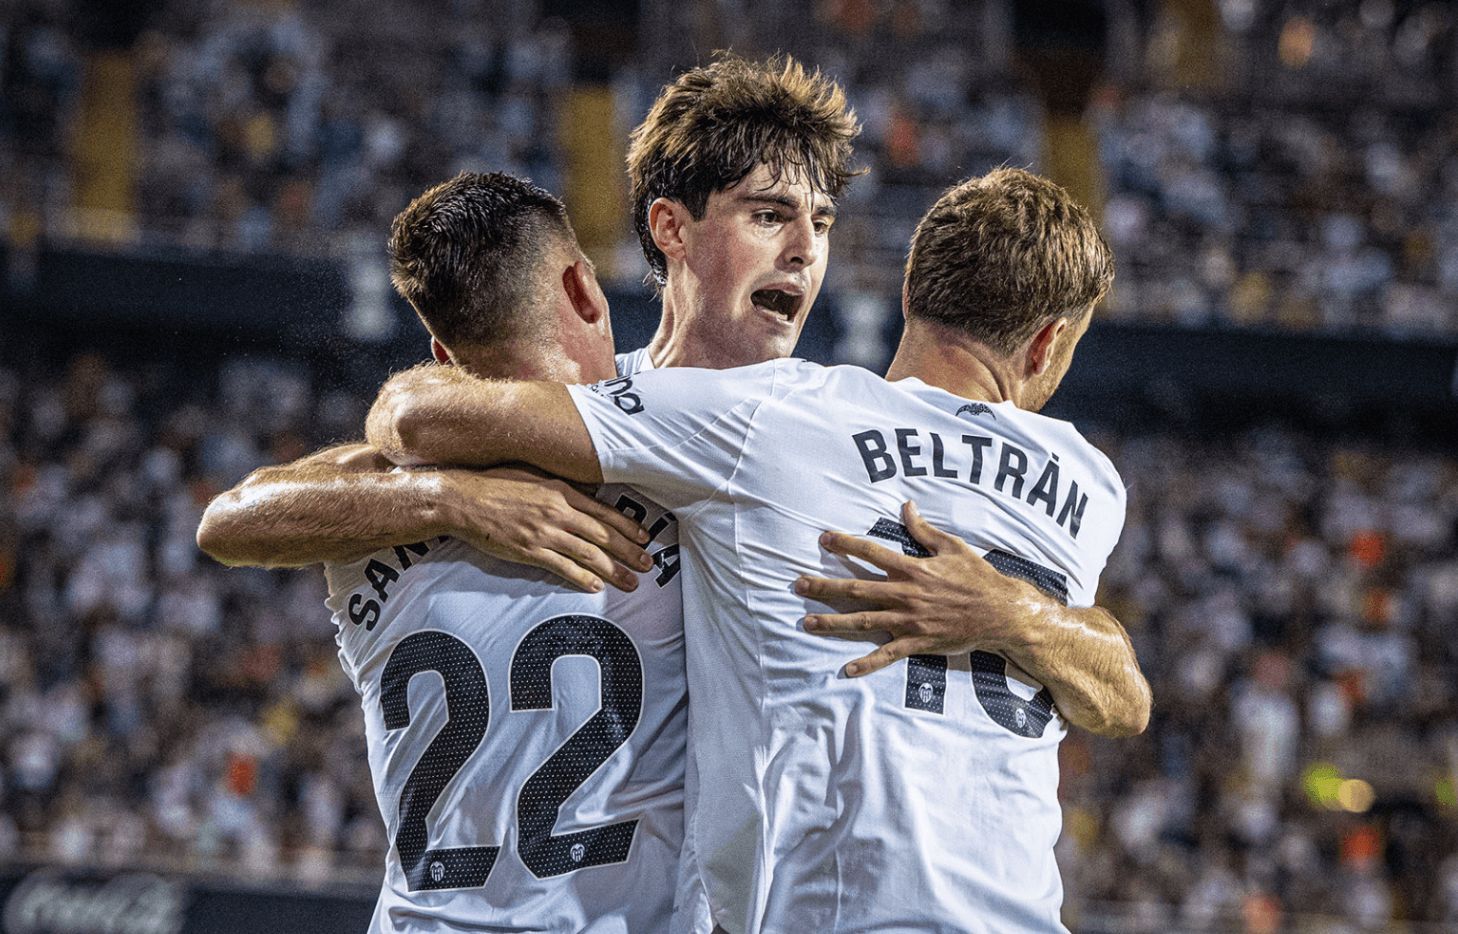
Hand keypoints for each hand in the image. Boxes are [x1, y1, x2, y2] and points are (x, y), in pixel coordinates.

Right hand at [441, 466, 652, 592]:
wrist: (463, 500)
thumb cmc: (495, 484)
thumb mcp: (534, 474)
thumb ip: (561, 486)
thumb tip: (586, 492)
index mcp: (561, 491)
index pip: (604, 512)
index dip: (627, 526)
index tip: (643, 537)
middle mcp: (558, 512)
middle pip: (603, 536)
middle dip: (629, 552)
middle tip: (647, 564)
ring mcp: (545, 533)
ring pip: (589, 555)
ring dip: (614, 571)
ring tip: (631, 582)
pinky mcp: (530, 551)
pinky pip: (563, 568)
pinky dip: (582, 579)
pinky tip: (596, 587)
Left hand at [794, 501, 1034, 675]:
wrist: (1001, 612)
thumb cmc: (978, 577)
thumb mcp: (952, 546)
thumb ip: (924, 529)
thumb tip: (906, 505)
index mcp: (912, 568)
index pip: (871, 552)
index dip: (845, 544)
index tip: (823, 538)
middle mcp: (905, 593)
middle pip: (856, 588)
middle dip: (824, 586)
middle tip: (797, 585)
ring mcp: (909, 619)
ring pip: (863, 621)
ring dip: (833, 622)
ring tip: (807, 623)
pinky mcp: (917, 641)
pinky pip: (888, 654)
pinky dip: (868, 663)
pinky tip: (847, 669)